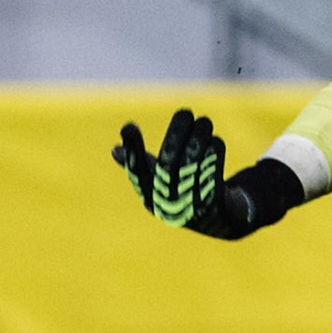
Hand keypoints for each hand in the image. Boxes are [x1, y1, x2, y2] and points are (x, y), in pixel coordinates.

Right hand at [112, 110, 303, 239]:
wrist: (218, 219)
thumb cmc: (183, 194)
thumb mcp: (160, 182)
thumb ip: (140, 166)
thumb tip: (113, 150)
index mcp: (152, 200)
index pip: (137, 173)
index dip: (132, 151)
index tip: (128, 126)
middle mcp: (169, 208)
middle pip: (168, 168)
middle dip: (176, 137)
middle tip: (184, 112)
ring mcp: (192, 210)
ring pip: (193, 169)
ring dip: (198, 141)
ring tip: (204, 121)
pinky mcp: (216, 209)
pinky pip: (214, 179)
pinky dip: (214, 158)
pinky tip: (215, 140)